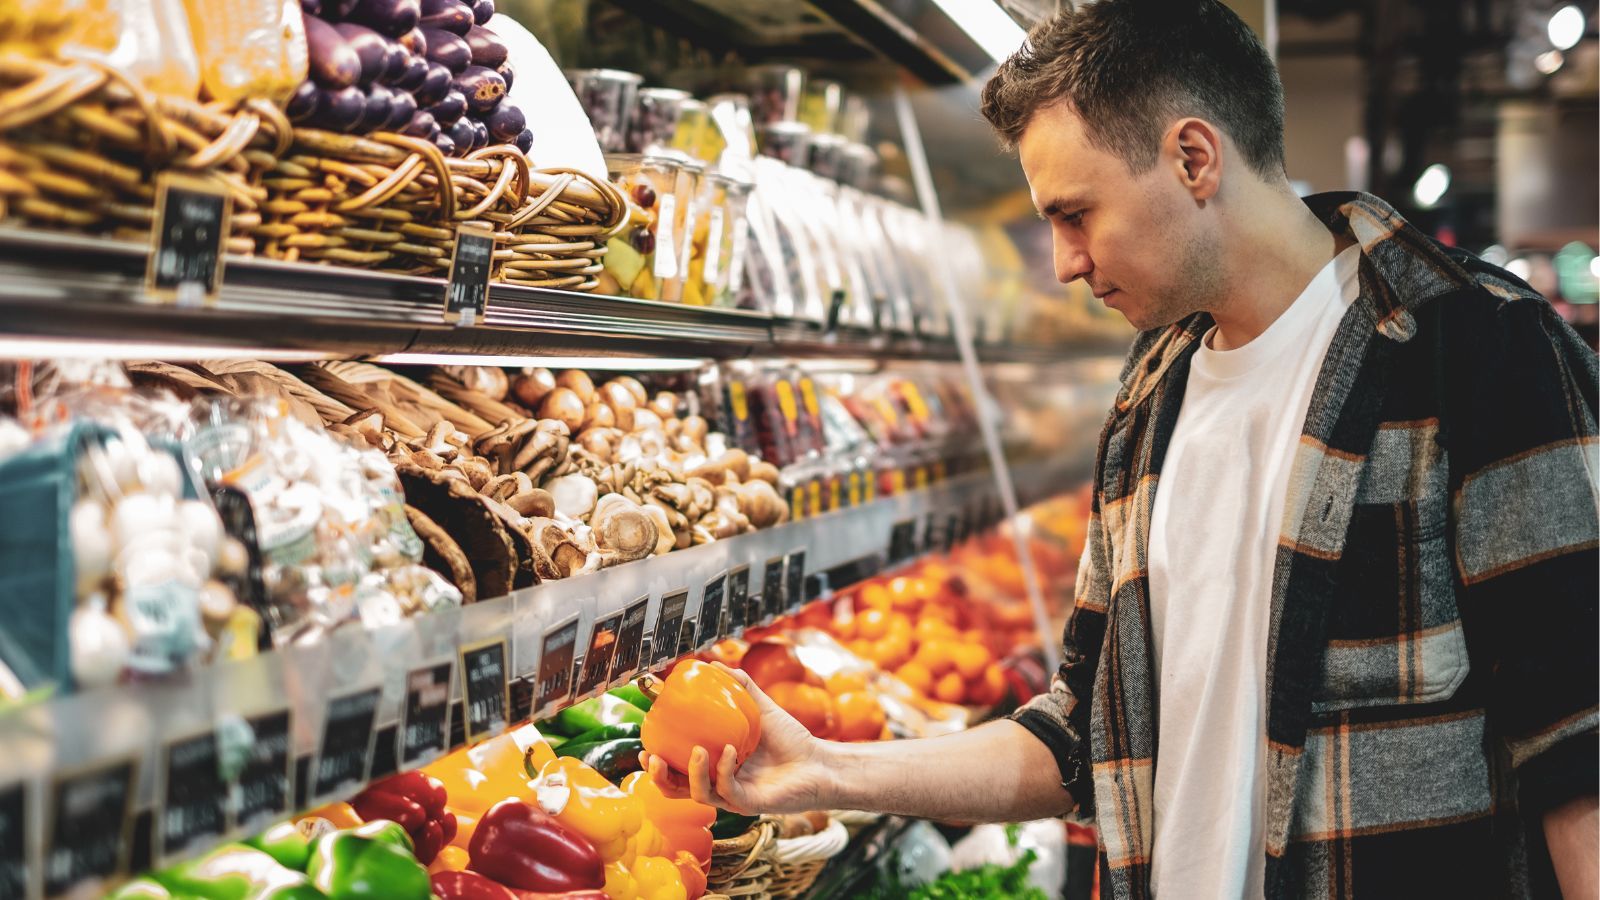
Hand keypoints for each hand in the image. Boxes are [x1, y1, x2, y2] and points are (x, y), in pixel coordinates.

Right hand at [641, 663, 832, 814]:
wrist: (819, 761)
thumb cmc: (790, 739)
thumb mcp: (761, 707)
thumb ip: (740, 686)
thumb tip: (713, 663)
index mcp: (714, 765)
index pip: (677, 768)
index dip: (657, 762)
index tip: (645, 744)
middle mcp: (718, 784)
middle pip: (677, 789)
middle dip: (659, 777)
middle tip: (652, 757)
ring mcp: (732, 797)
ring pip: (698, 793)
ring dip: (690, 773)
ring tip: (695, 750)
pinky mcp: (748, 803)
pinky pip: (726, 790)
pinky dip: (722, 770)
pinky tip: (728, 751)